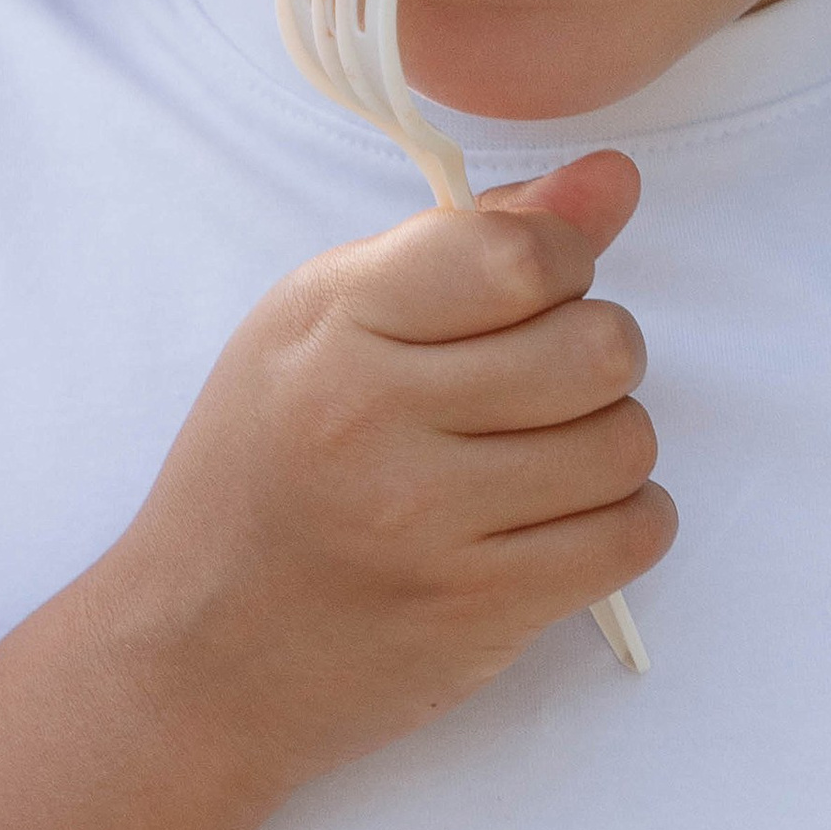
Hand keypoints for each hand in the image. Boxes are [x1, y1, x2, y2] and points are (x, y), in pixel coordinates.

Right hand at [92, 151, 673, 786]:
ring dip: (611, 442)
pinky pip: (633, 537)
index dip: (564, 259)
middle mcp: (378, 419)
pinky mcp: (478, 609)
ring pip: (627, 443)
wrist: (197, 651)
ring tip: (548, 454)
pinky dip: (628, 520)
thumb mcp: (327, 320)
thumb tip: (617, 178)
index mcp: (335, 322)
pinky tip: (568, 515)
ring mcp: (429, 523)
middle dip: (598, 351)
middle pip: (598, 347)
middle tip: (547, 379)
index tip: (538, 289)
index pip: (519, 256)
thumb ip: (476, 240)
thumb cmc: (264, 465)